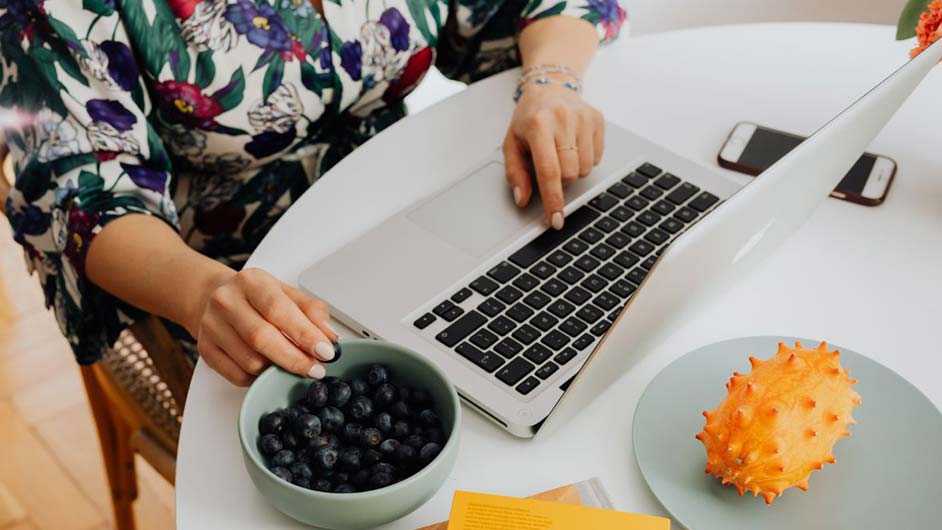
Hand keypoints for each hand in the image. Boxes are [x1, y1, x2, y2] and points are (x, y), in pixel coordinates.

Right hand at [189, 268, 337, 385]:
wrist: (217, 298)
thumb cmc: (258, 298)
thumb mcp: (287, 294)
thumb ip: (311, 311)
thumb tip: (329, 336)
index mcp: (251, 282)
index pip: (279, 310)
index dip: (304, 334)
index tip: (325, 352)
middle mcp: (226, 301)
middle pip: (262, 338)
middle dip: (294, 358)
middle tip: (316, 369)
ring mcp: (211, 325)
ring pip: (250, 361)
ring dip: (276, 369)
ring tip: (291, 364)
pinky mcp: (205, 348)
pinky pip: (237, 375)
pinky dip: (258, 378)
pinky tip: (268, 369)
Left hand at [503, 81, 604, 228]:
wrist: (551, 87)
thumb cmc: (529, 118)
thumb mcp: (512, 144)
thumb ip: (515, 173)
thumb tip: (522, 199)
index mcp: (538, 126)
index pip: (549, 171)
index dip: (553, 200)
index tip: (556, 219)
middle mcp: (563, 120)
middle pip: (570, 174)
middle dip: (560, 180)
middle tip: (550, 163)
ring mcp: (584, 118)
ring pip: (585, 169)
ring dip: (573, 170)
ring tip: (562, 151)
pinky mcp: (598, 119)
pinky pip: (597, 158)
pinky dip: (585, 159)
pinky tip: (574, 144)